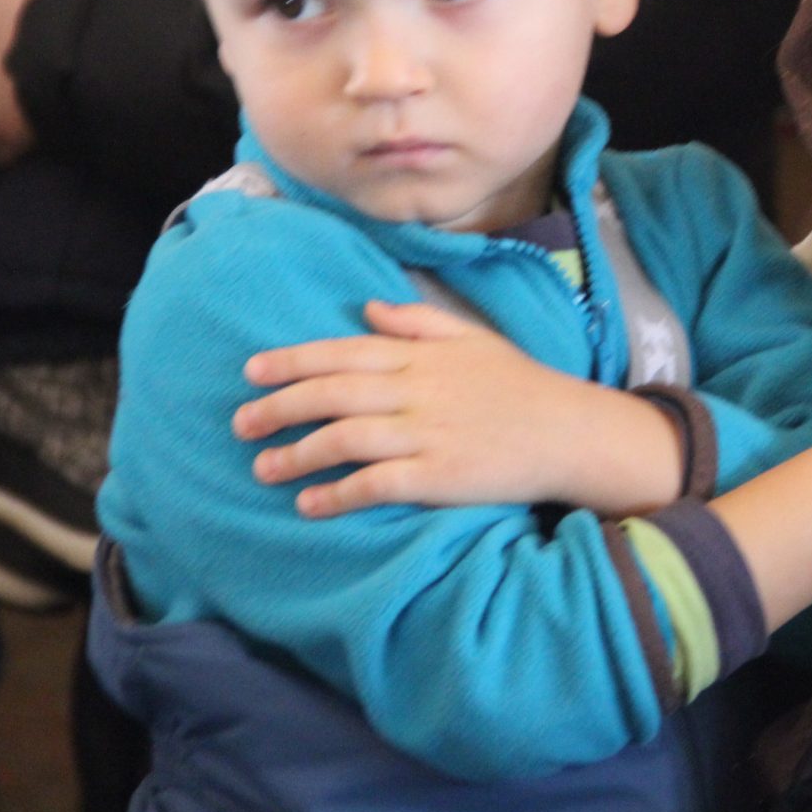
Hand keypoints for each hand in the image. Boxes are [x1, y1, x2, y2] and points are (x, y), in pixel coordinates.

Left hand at [235, 300, 681, 518]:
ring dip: (298, 454)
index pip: (344, 352)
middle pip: (334, 394)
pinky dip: (339, 494)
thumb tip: (365, 308)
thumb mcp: (474, 338)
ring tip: (263, 467)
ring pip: (346, 438)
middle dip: (280, 407)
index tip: (252, 372)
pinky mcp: (441, 476)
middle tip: (240, 422)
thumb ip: (419, 321)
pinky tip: (311, 504)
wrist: (571, 432)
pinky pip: (377, 484)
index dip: (293, 361)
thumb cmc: (522, 385)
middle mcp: (420, 390)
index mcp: (424, 355)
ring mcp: (430, 433)